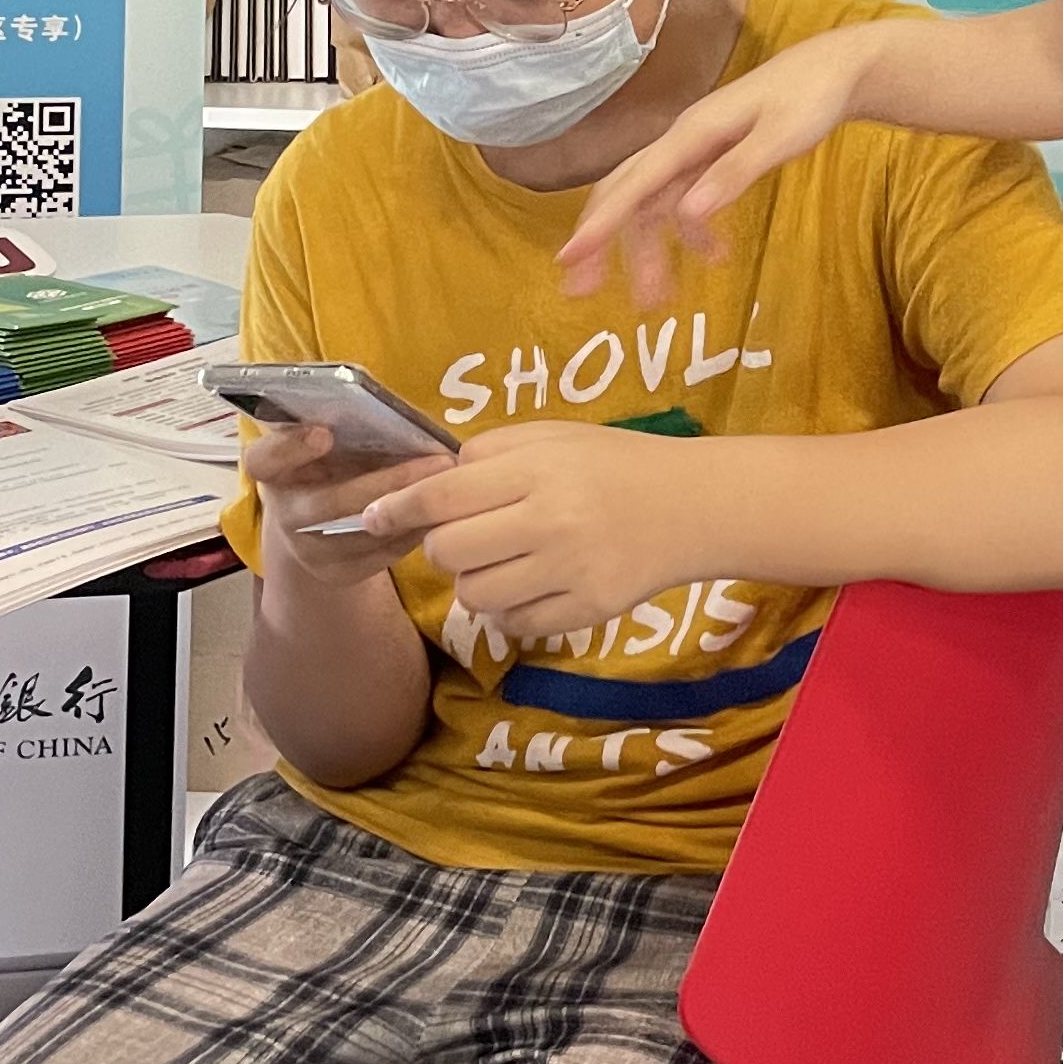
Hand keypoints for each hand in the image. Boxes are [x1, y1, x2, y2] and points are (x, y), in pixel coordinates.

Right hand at [237, 418, 453, 594]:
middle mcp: (285, 513)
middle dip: (387, 482)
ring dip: (408, 511)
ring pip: (361, 534)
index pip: (264, 460)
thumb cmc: (330, 464)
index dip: (290, 448)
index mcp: (274, 470)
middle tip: (437, 462)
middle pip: (329, 504)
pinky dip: (411, 534)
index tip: (324, 433)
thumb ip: (344, 424)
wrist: (318, 522)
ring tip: (449, 487)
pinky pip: (379, 557)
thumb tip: (393, 410)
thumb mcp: (326, 440)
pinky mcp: (338, 573)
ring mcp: (308, 550)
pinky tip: (441, 514)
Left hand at [376, 423, 700, 641]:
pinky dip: (510, 611)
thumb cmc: (615, 462)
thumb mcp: (555, 437)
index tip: (371, 516)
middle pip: (449, 553)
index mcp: (537, 470)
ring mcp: (568, 571)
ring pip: (475, 597)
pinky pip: (514, 626)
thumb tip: (431, 484)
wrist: (691, 505)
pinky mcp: (585, 612)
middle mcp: (549, 521)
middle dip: (445, 546)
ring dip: (475, 582)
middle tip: (470, 536)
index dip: (398, 508)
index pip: (443, 495)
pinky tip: (532, 586)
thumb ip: (492, 454)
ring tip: (504, 563)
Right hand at [556, 36, 864, 301]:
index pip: (635, 184)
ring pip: (653, 201)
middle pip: (626, 192)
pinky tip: (712, 258)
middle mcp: (682, 140)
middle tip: (582, 290)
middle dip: (602, 240)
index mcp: (691, 135)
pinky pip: (683, 197)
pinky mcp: (711, 156)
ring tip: (654, 299)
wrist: (835, 70)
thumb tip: (688, 214)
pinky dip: (689, 231)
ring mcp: (695, 149)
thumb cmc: (810, 100)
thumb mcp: (780, 139)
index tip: (570, 258)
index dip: (601, 223)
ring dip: (647, 248)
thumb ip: (735, 173)